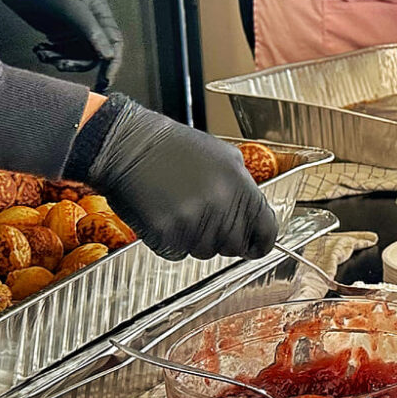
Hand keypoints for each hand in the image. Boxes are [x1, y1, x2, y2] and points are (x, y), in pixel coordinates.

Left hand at [0, 0, 123, 78]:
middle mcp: (89, 22)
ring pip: (75, 56)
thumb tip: (109, 55)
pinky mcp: (56, 32)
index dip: (112, 63)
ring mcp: (71, 28)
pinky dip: (50, 55)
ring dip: (61, 60)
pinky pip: (60, 52)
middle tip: (61, 65)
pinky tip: (39, 50)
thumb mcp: (70, 7)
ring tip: (43, 54)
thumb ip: (91, 31)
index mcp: (99, 13)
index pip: (114, 43)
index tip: (104, 81)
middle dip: (78, 63)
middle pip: (94, 54)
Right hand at [64, 94, 276, 259]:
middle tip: (205, 219)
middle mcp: (221, 205)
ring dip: (195, 239)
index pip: (266, 230)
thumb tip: (256, 216)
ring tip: (181, 209)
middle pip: (235, 246)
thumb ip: (244, 188)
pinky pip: (178, 252)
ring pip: (206, 251)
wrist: (130, 145)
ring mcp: (194, 221)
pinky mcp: (167, 233)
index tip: (254, 247)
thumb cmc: (174, 149)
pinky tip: (165, 215)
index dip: (260, 242)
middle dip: (223, 239)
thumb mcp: (224, 157)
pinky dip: (171, 242)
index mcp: (240, 186)